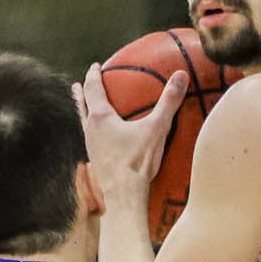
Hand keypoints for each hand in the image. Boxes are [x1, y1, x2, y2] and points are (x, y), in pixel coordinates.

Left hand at [76, 63, 181, 207]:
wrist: (122, 195)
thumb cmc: (137, 161)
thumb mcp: (156, 129)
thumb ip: (168, 102)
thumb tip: (181, 75)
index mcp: (101, 117)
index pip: (93, 88)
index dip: (94, 75)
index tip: (95, 66)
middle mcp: (90, 129)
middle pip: (82, 105)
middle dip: (81, 92)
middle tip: (79, 84)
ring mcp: (90, 146)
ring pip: (84, 122)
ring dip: (85, 112)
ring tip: (86, 108)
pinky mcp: (95, 159)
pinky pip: (92, 138)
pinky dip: (94, 130)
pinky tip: (102, 138)